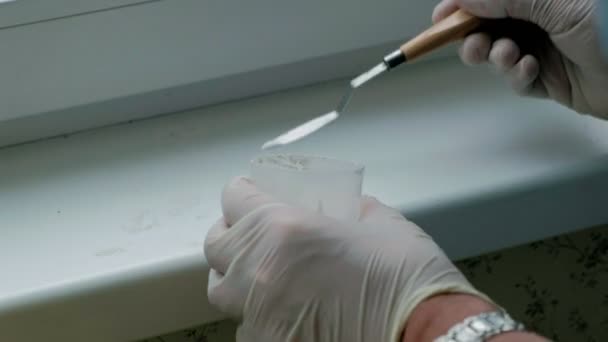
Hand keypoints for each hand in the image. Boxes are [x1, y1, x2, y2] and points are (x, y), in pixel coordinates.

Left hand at [204, 177, 489, 340]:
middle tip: (256, 231)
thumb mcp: (380, 222)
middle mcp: (259, 274)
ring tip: (267, 272)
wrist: (429, 338)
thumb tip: (337, 209)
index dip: (244, 192)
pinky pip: (245, 325)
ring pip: (222, 289)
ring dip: (238, 275)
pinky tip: (286, 309)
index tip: (252, 193)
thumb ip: (347, 208)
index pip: (234, 198)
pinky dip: (257, 312)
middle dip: (233, 232)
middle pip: (215, 244)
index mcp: (284, 231)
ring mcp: (259, 317)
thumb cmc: (409, 280)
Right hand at [434, 0, 607, 118]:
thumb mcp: (555, 1)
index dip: (464, 6)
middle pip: (490, 25)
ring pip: (499, 54)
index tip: (442, 18)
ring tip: (504, 56)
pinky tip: (529, 70)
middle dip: (474, 35)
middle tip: (471, 43)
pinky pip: (519, 79)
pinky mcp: (552, 78)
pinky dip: (517, 76)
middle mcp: (543, 17)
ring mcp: (547, 47)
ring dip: (494, 57)